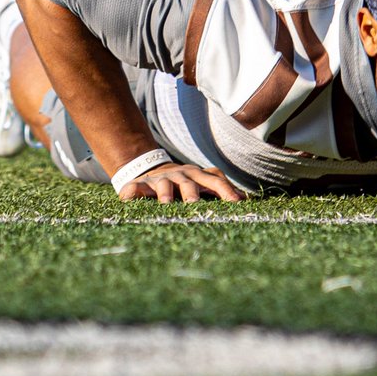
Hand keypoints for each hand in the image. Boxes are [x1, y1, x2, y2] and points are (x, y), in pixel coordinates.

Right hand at [118, 163, 245, 202]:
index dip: (226, 191)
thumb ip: (223, 190)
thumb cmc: (185, 184)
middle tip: (195, 204)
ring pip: (164, 184)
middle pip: (189, 182)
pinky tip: (127, 198)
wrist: (153, 171)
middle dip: (192, 192)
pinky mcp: (140, 185)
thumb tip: (249, 201)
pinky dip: (130, 192)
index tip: (237, 204)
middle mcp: (181, 175)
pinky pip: (134, 187)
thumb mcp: (203, 184)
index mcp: (199, 176)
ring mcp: (160, 179)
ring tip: (165, 203)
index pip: (216, 181)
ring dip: (165, 192)